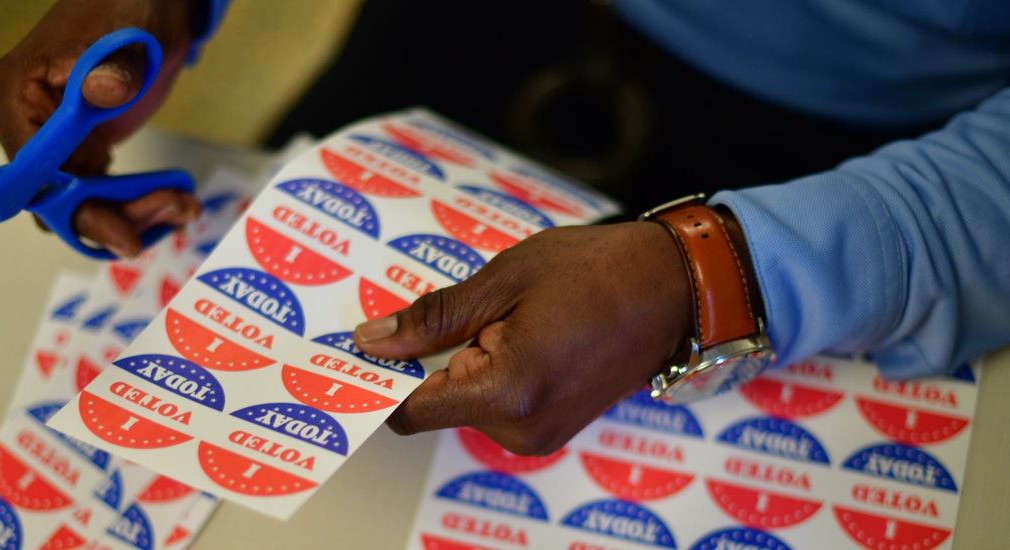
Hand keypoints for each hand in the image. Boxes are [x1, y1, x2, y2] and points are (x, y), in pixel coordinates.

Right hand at [0, 0, 203, 256]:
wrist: (150, 4)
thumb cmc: (127, 8)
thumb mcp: (126, 38)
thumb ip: (115, 71)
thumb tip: (102, 91)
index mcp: (15, 96)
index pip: (30, 174)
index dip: (73, 208)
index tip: (121, 233)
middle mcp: (23, 124)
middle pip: (56, 200)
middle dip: (115, 216)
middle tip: (172, 209)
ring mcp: (53, 141)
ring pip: (81, 204)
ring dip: (132, 214)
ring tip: (183, 204)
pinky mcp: (80, 150)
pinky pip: (99, 194)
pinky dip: (135, 204)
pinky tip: (174, 200)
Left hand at [353, 222, 693, 455]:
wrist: (677, 288)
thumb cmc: (598, 271)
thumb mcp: (504, 279)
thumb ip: (433, 317)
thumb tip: (372, 341)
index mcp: (507, 390)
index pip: (409, 409)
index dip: (379, 378)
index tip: (361, 346)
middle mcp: (521, 428)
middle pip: (434, 405)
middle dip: (428, 359)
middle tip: (455, 307)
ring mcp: (540, 434)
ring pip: (464, 403)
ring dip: (463, 362)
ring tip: (504, 314)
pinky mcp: (552, 428)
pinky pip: (495, 404)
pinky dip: (488, 371)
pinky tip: (516, 331)